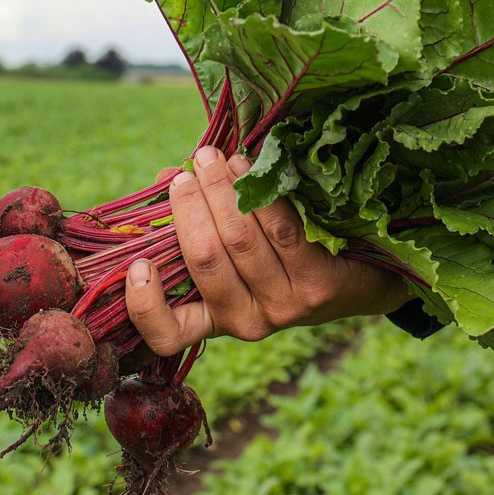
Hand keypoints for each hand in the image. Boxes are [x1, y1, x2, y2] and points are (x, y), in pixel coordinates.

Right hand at [123, 145, 408, 352]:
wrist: (356, 283)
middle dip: (191, 208)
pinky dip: (260, 193)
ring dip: (222, 190)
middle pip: (206, 261)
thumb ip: (194, 223)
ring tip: (212, 158)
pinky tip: (248, 167)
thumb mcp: (232, 254)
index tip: (137, 265)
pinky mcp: (318, 285)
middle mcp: (247, 323)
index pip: (168, 335)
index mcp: (215, 321)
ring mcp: (284, 307)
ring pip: (241, 240)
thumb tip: (166, 177)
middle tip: (186, 174)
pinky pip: (281, 230)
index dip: (144, 305)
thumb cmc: (276, 262)